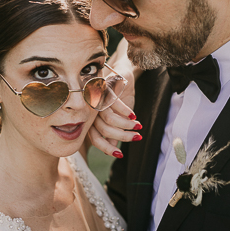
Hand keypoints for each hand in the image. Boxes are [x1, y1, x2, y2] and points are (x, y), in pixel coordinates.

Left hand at [89, 38, 140, 157]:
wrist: (120, 75)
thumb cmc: (117, 99)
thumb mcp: (116, 118)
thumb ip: (111, 133)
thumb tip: (111, 149)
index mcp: (91, 120)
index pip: (95, 139)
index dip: (107, 148)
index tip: (120, 155)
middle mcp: (91, 111)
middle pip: (104, 130)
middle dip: (123, 137)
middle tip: (137, 137)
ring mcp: (97, 99)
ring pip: (110, 119)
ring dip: (126, 125)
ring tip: (138, 126)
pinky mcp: (106, 89)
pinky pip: (116, 105)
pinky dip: (126, 112)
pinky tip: (134, 116)